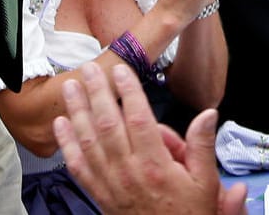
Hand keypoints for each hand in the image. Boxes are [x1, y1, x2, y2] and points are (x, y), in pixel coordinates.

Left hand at [54, 61, 245, 214]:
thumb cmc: (189, 213)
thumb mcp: (207, 182)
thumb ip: (202, 145)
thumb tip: (207, 114)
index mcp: (156, 166)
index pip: (139, 120)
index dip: (129, 92)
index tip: (122, 70)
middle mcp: (129, 173)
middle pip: (109, 125)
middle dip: (98, 93)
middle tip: (90, 68)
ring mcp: (111, 184)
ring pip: (89, 142)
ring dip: (78, 112)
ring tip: (71, 87)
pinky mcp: (100, 195)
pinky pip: (79, 167)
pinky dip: (67, 144)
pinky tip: (61, 124)